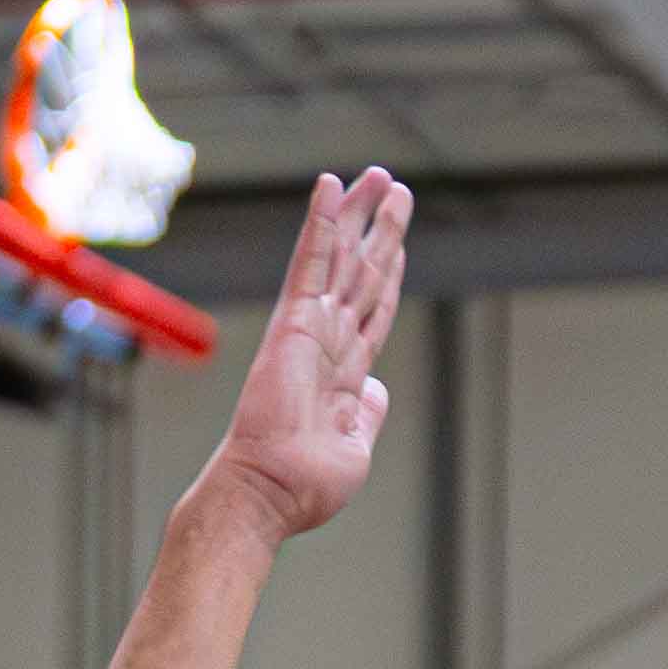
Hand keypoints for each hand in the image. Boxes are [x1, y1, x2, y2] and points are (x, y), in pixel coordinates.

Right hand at [198, 165, 410, 542]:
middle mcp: (328, 341)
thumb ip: (367, 413)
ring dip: (362, 215)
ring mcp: (311, 328)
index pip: (372, 310)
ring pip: (343, 257)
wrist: (270, 491)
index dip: (388, 273)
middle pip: (360, 272)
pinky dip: (322, 222)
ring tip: (381, 176)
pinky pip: (311, 260)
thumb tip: (376, 390)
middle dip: (378, 229)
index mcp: (344, 371)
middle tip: (394, 187)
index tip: (397, 240)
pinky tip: (331, 185)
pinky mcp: (293, 321)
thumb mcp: (355, 446)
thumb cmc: (305, 485)